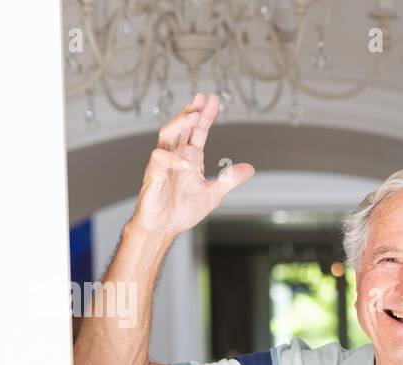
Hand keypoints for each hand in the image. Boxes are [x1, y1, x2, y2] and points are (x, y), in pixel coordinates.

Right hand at [130, 93, 254, 238]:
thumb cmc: (182, 210)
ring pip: (167, 135)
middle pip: (182, 126)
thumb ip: (229, 180)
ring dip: (180, 124)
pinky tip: (188, 162)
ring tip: (194, 116)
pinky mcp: (153, 174)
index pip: (198, 131)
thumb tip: (250, 169)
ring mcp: (164, 163)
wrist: (164, 228)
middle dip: (192, 111)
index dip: (205, 116)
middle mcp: (176, 156)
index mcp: (190, 158)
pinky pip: (160, 158)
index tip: (213, 100)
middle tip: (202, 98)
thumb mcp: (213, 194)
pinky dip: (174, 159)